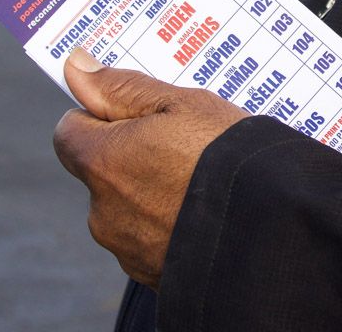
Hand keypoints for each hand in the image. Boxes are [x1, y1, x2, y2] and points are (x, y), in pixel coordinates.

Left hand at [53, 48, 248, 289]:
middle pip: (102, 171)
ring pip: (127, 207)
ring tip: (202, 180)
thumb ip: (122, 87)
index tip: (135, 112)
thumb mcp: (181, 104)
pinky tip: (205, 212)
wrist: (272, 229)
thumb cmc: (227, 157)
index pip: (69, 132)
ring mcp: (128, 250)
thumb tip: (74, 65)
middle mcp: (103, 212)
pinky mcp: (153, 276)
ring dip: (151, 192)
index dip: (97, 115)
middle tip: (182, 142)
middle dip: (131, 155)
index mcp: (103, 163)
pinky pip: (150, 240)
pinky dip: (168, 225)